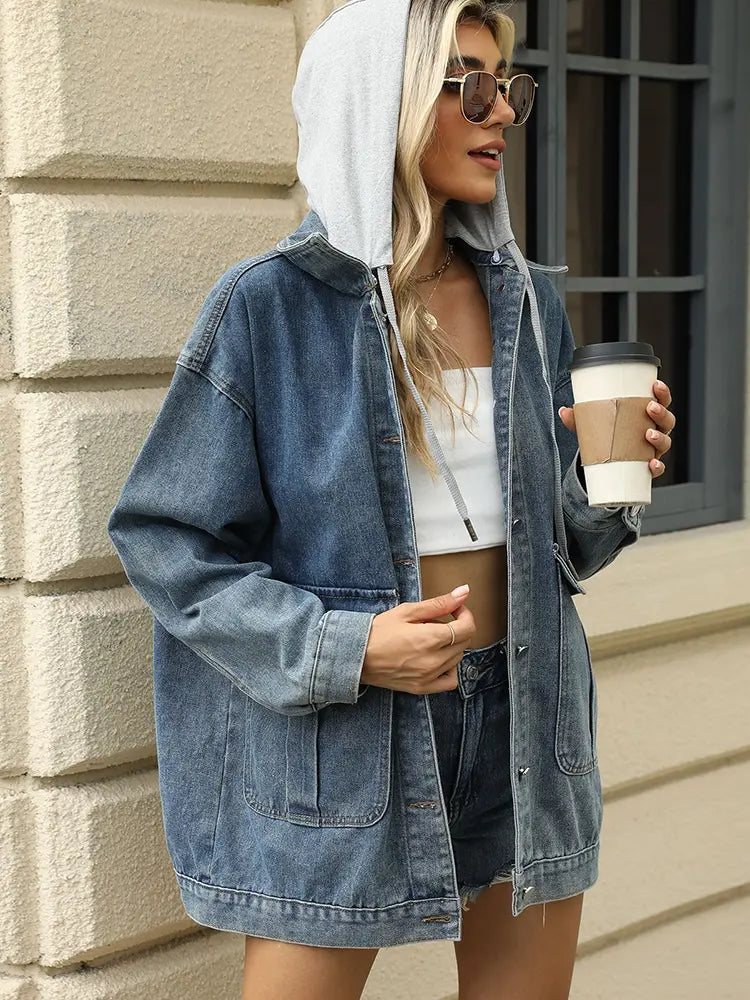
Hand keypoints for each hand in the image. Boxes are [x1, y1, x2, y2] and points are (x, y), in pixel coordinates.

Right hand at [360, 588, 475, 694]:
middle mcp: (433, 660)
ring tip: (430, 639)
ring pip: (457, 659)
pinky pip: (450, 681)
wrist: (356, 656)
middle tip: (436, 621)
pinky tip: (437, 659)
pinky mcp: (422, 688)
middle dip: (456, 627)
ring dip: (451, 646)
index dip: (465, 614)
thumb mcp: (407, 611)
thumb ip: (439, 603)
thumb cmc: (378, 632)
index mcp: (430, 638)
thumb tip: (464, 592)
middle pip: (463, 642)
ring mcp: (429, 677)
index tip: (455, 610)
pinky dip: (450, 669)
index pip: (467, 627)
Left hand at [558, 379, 675, 477]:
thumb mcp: (594, 425)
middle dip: (661, 412)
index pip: (661, 400)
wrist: (606, 463)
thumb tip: (564, 411)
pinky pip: (658, 467)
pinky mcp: (648, 467)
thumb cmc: (608, 436)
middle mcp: (655, 430)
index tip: (655, 385)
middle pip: (667, 420)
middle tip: (650, 408)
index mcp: (645, 415)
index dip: (662, 392)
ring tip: (648, 434)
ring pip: (665, 441)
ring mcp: (653, 449)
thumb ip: (580, 418)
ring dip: (660, 437)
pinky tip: (651, 464)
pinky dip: (657, 467)